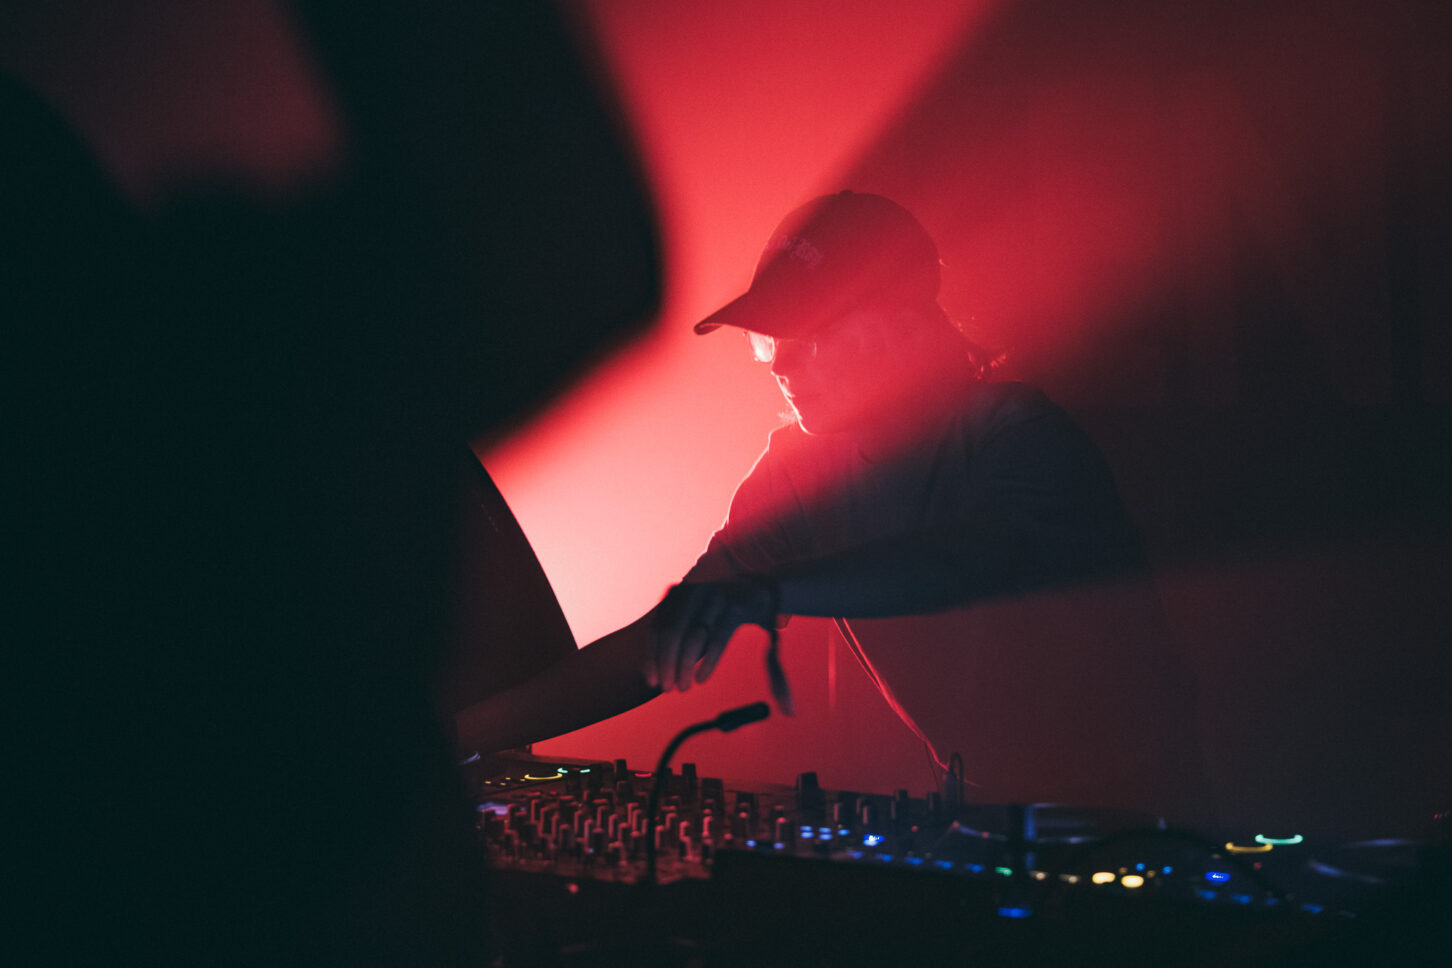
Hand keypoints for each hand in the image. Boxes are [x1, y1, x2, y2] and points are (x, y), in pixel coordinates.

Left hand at [647, 577, 778, 696]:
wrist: (763, 592)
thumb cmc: (723, 612)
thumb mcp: (696, 617)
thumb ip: (678, 637)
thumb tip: (658, 671)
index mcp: (679, 593)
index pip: (657, 628)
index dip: (652, 657)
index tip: (651, 680)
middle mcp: (694, 591)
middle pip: (672, 633)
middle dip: (667, 664)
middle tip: (668, 688)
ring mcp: (715, 597)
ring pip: (693, 638)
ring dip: (685, 667)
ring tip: (684, 687)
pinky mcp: (736, 608)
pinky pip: (717, 639)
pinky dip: (707, 662)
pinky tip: (701, 678)